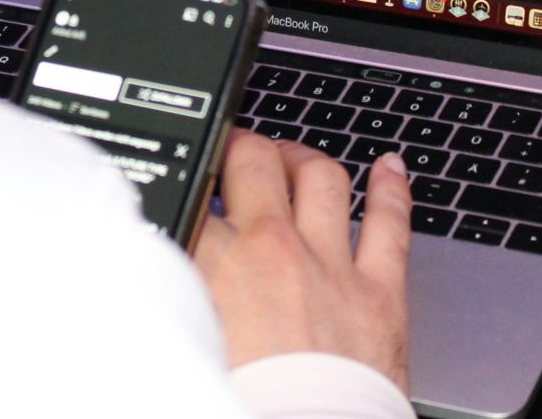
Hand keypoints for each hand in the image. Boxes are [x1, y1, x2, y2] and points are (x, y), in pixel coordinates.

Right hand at [193, 132, 411, 391]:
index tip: (193, 181)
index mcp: (216, 262)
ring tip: (296, 157)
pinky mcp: (382, 292)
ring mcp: (332, 265)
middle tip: (238, 152)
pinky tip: (390, 169)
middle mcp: (275, 249)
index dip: (193, 180)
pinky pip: (390, 222)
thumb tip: (150, 280)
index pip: (198, 189)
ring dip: (306, 158)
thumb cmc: (239, 404)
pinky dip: (391, 188)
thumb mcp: (183, 339)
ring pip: (321, 178)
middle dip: (244, 148)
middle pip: (256, 162)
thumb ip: (168, 296)